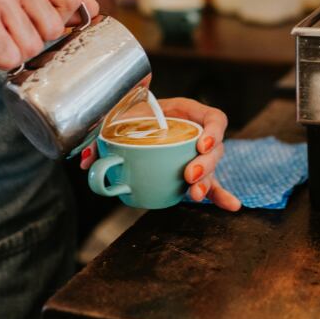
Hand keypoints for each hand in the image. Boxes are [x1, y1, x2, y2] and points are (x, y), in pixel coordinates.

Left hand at [80, 97, 240, 211]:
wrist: (125, 122)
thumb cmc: (127, 114)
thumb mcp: (117, 117)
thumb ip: (102, 135)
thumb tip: (88, 159)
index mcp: (185, 112)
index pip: (213, 117)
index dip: (213, 130)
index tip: (201, 143)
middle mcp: (196, 132)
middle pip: (215, 147)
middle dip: (205, 164)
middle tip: (188, 175)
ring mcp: (195, 153)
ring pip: (212, 168)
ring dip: (208, 182)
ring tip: (195, 194)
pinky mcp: (192, 172)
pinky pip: (210, 184)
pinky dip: (220, 195)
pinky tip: (231, 206)